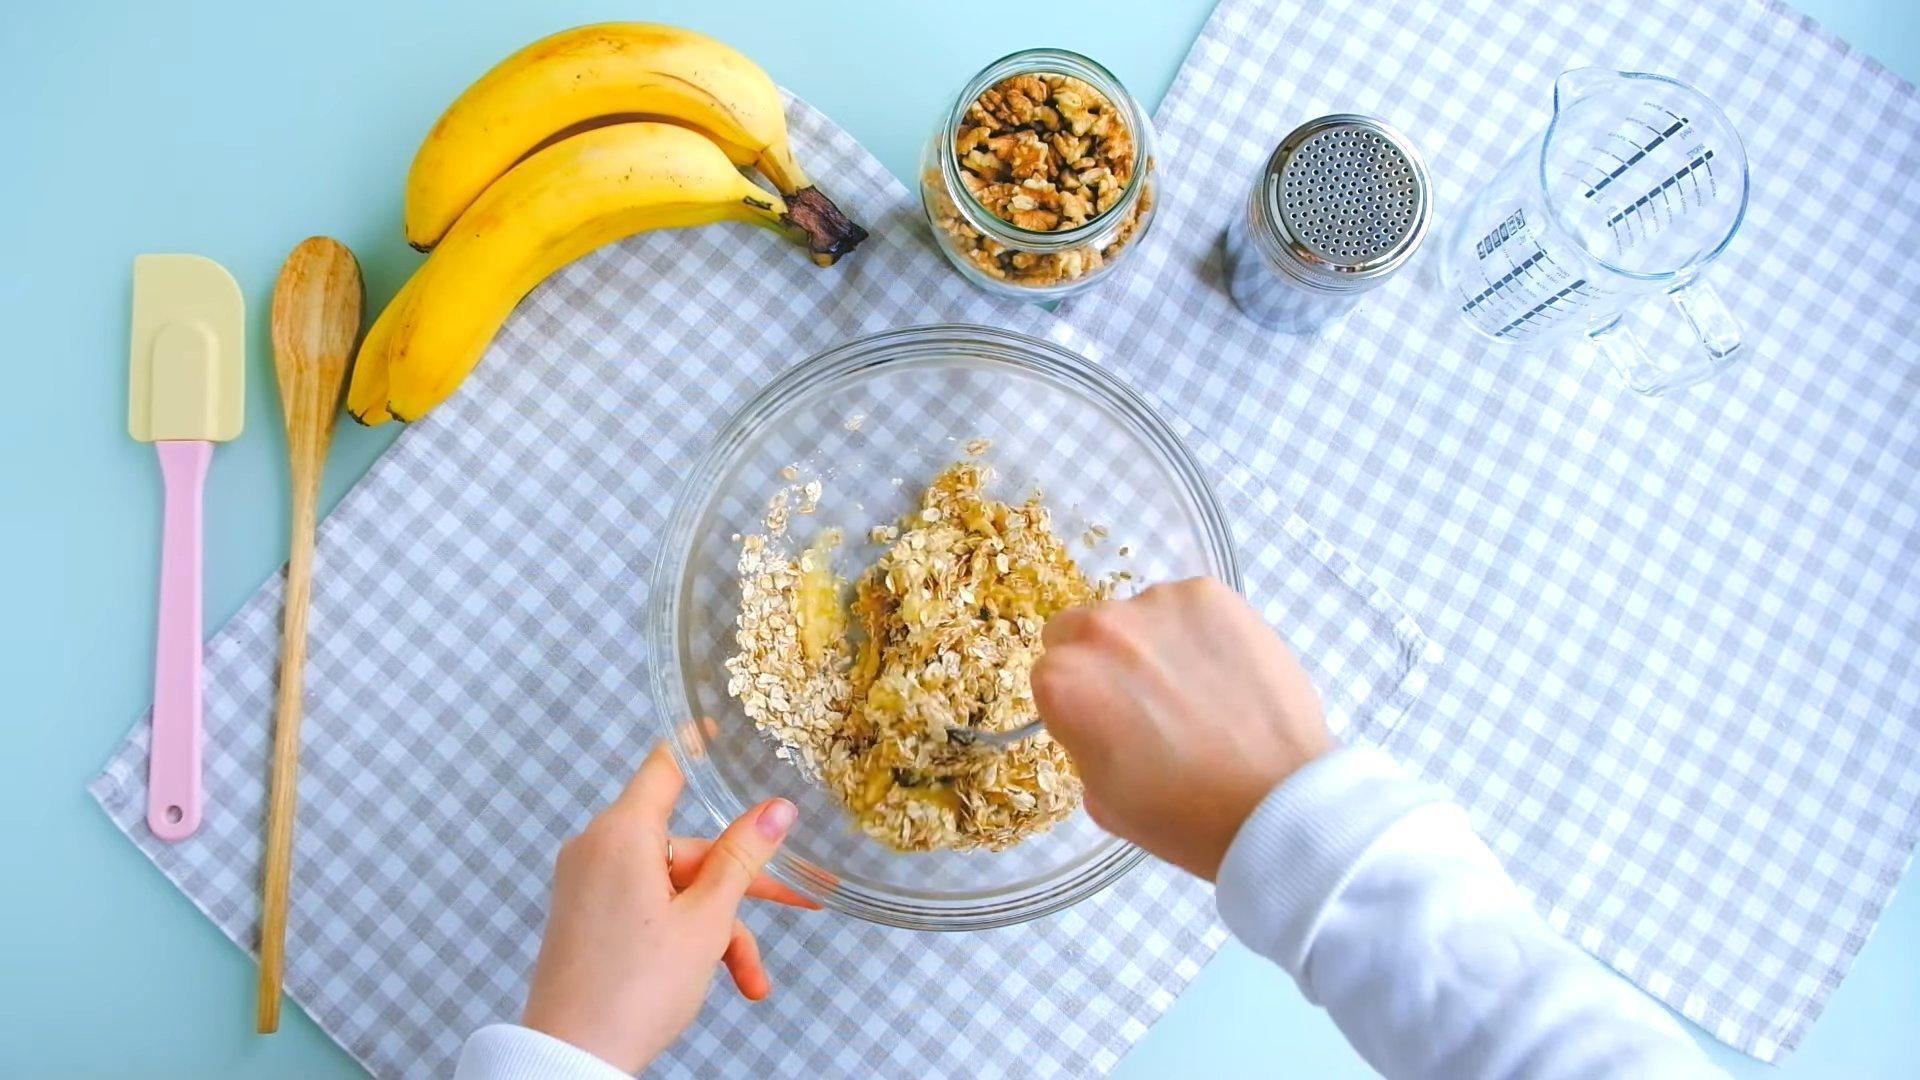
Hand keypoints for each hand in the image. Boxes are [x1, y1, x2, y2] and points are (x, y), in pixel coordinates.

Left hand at [520, 743, 812, 1072]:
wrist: (570, 1059)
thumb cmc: (633, 990)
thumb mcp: (706, 921)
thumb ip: (743, 859)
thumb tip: (777, 809)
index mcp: (623, 834)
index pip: (666, 766)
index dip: (697, 743)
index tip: (720, 726)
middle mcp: (598, 849)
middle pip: (687, 847)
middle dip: (738, 889)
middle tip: (799, 904)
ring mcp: (589, 884)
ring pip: (674, 888)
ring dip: (717, 930)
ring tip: (750, 980)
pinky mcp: (586, 916)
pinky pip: (648, 908)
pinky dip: (684, 937)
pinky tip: (720, 979)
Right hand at [1033, 578, 1332, 879]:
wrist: (1277, 804)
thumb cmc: (1185, 817)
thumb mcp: (1102, 798)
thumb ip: (1082, 741)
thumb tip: (1102, 719)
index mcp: (1062, 681)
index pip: (1049, 673)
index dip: (1079, 701)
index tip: (1109, 724)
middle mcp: (1101, 630)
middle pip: (1084, 630)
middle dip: (1108, 661)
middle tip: (1152, 703)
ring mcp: (1158, 605)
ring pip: (1140, 616)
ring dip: (1156, 643)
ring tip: (1201, 693)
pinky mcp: (1211, 595)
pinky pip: (1190, 607)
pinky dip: (1202, 633)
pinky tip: (1228, 674)